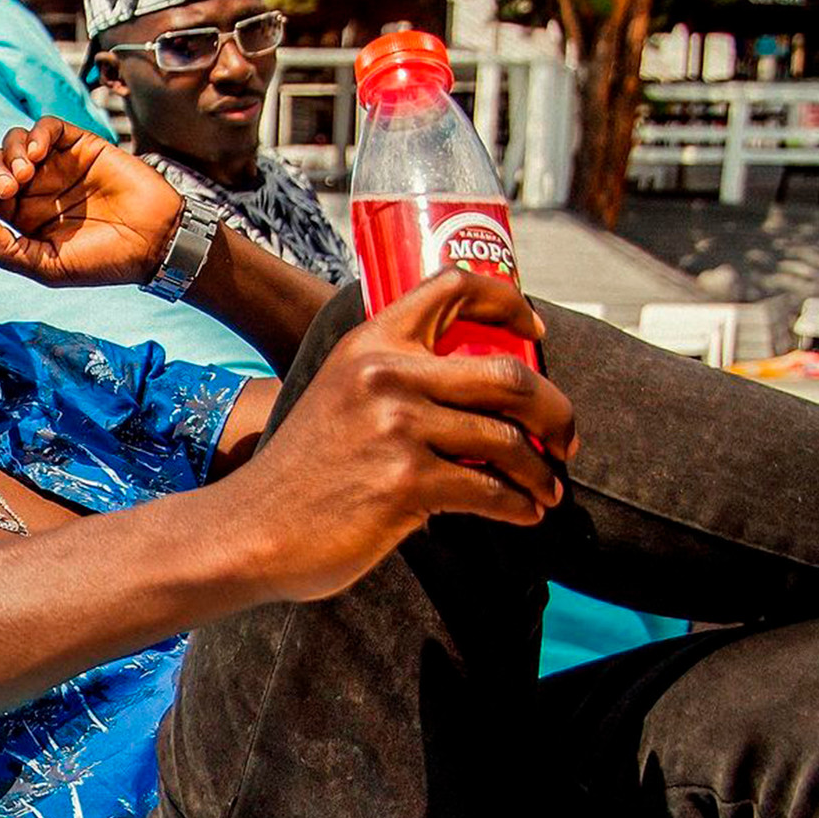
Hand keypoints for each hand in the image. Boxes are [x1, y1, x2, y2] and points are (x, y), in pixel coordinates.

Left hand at [0, 116, 185, 286]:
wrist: (152, 242)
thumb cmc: (104, 261)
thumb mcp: (49, 268)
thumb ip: (9, 252)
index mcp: (26, 217)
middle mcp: (38, 188)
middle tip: (7, 189)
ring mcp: (58, 165)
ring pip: (16, 142)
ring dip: (10, 153)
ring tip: (24, 174)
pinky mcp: (80, 145)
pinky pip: (47, 127)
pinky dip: (36, 133)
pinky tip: (39, 153)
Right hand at [224, 269, 578, 602]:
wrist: (253, 530)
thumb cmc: (303, 474)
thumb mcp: (340, 397)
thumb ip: (395, 380)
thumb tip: (479, 395)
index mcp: (371, 343)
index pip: (453, 287)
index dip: (510, 302)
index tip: (535, 334)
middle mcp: (386, 374)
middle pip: (509, 374)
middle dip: (557, 411)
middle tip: (566, 440)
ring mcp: (397, 428)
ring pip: (508, 440)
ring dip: (541, 472)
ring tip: (548, 490)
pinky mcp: (407, 483)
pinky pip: (491, 490)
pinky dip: (520, 506)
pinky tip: (525, 514)